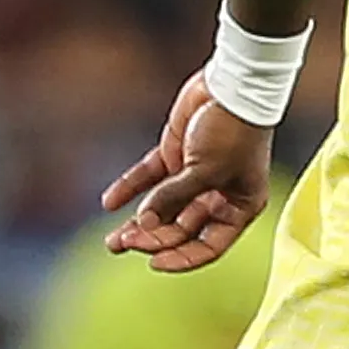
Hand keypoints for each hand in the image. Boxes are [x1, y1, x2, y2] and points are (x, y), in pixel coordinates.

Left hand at [105, 75, 273, 271]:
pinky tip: (109, 203)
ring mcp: (195, 177)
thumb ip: (173, 197)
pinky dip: (129, 189)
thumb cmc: (233, 131)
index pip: (209, 245)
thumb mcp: (206, 170)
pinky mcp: (175, 156)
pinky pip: (149, 178)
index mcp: (239, 208)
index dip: (182, 257)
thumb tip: (142, 222)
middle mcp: (217, 197)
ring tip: (111, 240)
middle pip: (180, 229)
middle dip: (152, 238)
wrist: (232, 85)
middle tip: (123, 243)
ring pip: (162, 208)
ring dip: (138, 223)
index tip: (153, 262)